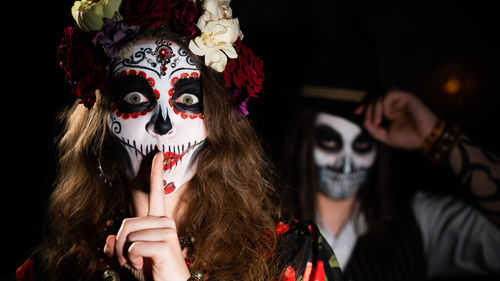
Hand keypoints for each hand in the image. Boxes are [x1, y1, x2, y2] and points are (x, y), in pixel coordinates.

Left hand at [104, 151, 189, 280]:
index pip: (157, 193)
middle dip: (120, 246)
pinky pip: (134, 246)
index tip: (158, 155)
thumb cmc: (153, 273)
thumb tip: (108, 240)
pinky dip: (132, 260)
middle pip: (127, 223)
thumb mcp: (131, 260)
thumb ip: (118, 249)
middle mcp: (165, 222)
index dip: (155, 173)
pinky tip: (144, 265)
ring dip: (126, 255)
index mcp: (159, 221)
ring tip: (139, 264)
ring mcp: (167, 231)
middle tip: (129, 261)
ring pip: (129, 235)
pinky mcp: (165, 243)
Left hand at [355, 90, 436, 148]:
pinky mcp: (406, 97)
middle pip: (375, 100)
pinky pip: (390, 95)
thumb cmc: (409, 138)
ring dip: (375, 109)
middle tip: (370, 121)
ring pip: (381, 97)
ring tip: (378, 121)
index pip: (374, 106)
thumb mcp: (386, 137)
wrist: (424, 138)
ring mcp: (400, 101)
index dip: (365, 107)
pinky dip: (385, 104)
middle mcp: (394, 106)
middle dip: (368, 110)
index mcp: (390, 114)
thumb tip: (364, 122)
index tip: (357, 112)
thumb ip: (374, 130)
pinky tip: (387, 114)